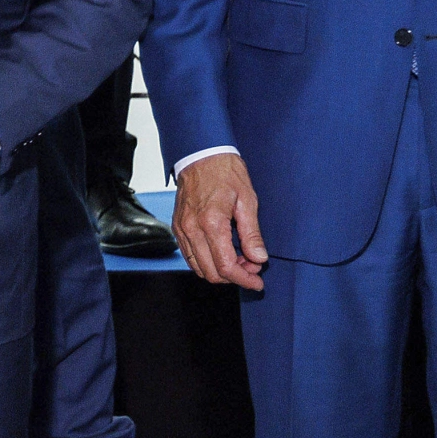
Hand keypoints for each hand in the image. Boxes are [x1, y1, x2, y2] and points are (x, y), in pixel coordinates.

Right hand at [172, 153, 268, 291]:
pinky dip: (206, 262)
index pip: (226, 266)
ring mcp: (181, 229)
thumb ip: (252, 234)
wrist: (201, 156)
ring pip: (198, 268)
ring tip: (239, 260)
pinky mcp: (177, 228)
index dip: (244, 279)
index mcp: (211, 223)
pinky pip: (190, 256)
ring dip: (220, 271)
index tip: (257, 282)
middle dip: (234, 276)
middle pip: (211, 272)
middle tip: (252, 268)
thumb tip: (259, 258)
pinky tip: (223, 252)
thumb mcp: (247, 201)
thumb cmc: (226, 173)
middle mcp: (192, 229)